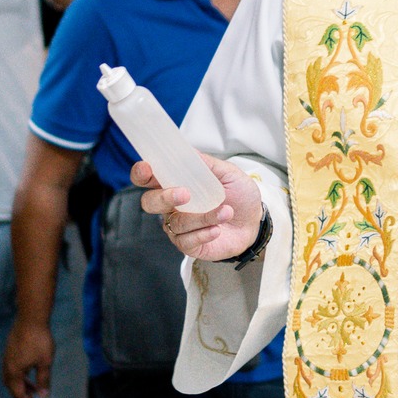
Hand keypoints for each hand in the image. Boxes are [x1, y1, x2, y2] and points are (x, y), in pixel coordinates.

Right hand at [1, 317, 53, 397]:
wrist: (31, 318)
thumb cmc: (39, 341)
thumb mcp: (45, 362)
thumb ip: (43, 380)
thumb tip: (44, 396)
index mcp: (14, 371)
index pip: (17, 392)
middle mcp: (7, 366)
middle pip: (11, 385)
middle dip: (21, 393)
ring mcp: (6, 357)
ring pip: (11, 376)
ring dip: (21, 383)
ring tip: (34, 386)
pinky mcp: (9, 349)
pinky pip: (12, 368)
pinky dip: (19, 374)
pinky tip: (29, 371)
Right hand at [132, 153, 262, 261]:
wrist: (255, 221)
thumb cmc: (239, 196)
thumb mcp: (228, 174)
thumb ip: (207, 164)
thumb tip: (188, 151)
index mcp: (176, 184)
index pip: (148, 178)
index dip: (141, 173)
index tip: (147, 168)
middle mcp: (172, 206)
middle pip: (149, 202)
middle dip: (163, 197)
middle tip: (185, 194)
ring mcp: (178, 227)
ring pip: (176, 223)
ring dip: (202, 217)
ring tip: (226, 212)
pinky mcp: (189, 245)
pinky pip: (186, 241)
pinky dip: (203, 234)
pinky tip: (217, 229)